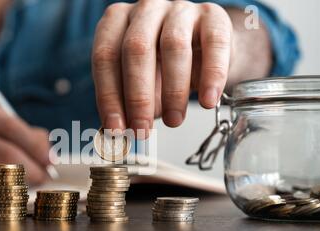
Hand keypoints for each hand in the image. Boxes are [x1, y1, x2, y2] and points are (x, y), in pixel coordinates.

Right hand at [0, 95, 50, 189]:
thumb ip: (25, 134)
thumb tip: (50, 155)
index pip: (12, 128)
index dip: (36, 147)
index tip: (51, 161)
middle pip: (5, 155)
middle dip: (32, 170)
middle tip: (43, 179)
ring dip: (16, 184)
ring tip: (25, 185)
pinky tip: (2, 189)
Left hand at [92, 0, 232, 135]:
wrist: (205, 51)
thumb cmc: (164, 68)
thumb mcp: (139, 85)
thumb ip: (126, 102)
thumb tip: (117, 131)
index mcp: (118, 22)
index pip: (105, 57)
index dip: (108, 96)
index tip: (115, 128)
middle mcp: (146, 9)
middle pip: (136, 49)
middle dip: (138, 96)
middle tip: (142, 130)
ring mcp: (180, 9)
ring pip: (173, 45)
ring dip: (173, 91)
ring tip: (174, 121)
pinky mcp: (213, 16)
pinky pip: (214, 43)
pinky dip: (212, 75)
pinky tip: (208, 102)